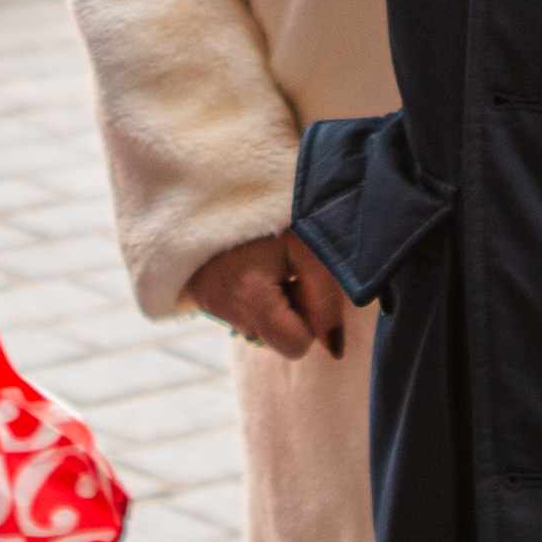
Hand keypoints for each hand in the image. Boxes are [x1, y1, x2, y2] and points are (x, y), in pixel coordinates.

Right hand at [187, 231, 351, 359]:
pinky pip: (247, 317)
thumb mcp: (309, 248)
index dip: (309, 320)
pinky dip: (258, 300)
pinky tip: (255, 270)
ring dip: (275, 307)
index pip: (296, 346)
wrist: (222, 193)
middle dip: (293, 315)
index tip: (302, 284)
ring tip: (270, 267)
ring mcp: (214, 308)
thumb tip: (335, 349)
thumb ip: (325, 300)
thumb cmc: (273, 216)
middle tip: (288, 273)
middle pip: (280, 342)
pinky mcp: (207, 301)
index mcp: (250, 296)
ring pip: (264, 330)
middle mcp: (227, 311)